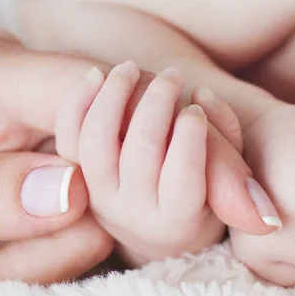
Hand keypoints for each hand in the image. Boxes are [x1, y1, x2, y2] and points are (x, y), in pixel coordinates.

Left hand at [0, 30, 118, 295]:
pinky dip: (5, 249)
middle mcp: (21, 92)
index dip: (106, 168)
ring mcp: (21, 123)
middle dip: (38, 248)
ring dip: (14, 258)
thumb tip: (76, 195)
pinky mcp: (16, 153)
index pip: (102, 98)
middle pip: (97, 174)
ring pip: (78, 208)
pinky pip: (48, 212)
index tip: (44, 232)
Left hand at [56, 62, 246, 264]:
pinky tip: (98, 75)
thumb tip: (201, 94)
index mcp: (177, 222)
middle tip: (172, 75)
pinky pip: (67, 137)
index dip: (191, 138)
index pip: (183, 179)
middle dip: (157, 103)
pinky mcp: (74, 178)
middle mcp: (132, 215)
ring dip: (114, 97)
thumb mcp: (226, 181)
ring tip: (132, 68)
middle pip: (140, 151)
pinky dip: (78, 101)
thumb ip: (227, 140)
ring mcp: (96, 197)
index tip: (196, 109)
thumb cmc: (201, 196)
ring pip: (96, 142)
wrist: (151, 226)